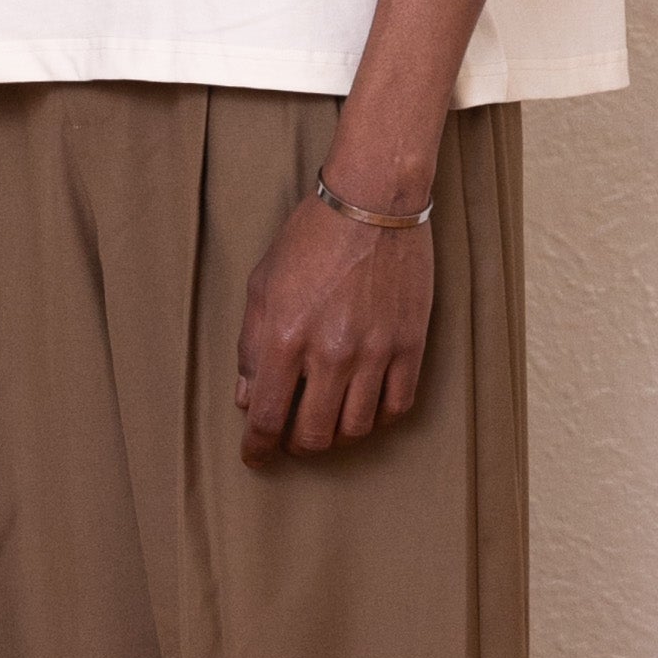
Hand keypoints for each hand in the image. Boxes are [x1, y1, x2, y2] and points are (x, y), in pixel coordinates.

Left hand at [235, 190, 433, 464]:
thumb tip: (247, 395)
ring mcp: (375, 352)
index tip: (255, 456)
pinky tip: (366, 405)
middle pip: (312, 435)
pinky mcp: (410, 345)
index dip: (257, 448)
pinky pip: (397, 406)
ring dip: (337, 434)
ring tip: (328, 418)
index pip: (266, 417)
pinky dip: (379, 417)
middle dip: (295, 445)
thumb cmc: (311, 237)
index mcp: (285, 337)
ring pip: (356, 429)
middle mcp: (330, 353)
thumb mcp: (263, 285)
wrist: (373, 201)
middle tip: (291, 435)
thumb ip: (250, 345)